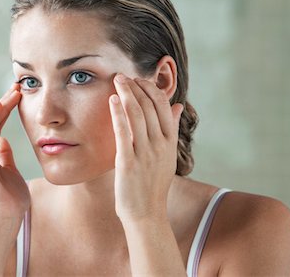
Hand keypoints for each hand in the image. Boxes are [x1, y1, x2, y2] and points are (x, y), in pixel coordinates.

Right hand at [0, 83, 29, 221]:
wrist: (6, 218)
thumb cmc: (11, 199)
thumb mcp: (11, 171)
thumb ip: (5, 156)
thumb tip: (4, 141)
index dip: (7, 109)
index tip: (19, 95)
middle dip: (5, 103)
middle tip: (18, 86)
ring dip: (1, 106)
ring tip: (14, 91)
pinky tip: (1, 104)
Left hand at [109, 74, 182, 222]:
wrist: (146, 214)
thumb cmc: (153, 184)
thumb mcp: (167, 156)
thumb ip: (171, 130)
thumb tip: (178, 106)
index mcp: (169, 142)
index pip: (163, 107)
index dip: (151, 89)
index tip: (139, 79)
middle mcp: (160, 145)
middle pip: (149, 107)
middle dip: (136, 87)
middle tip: (123, 76)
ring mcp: (145, 154)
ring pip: (137, 115)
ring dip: (126, 94)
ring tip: (117, 81)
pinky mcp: (128, 163)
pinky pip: (123, 133)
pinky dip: (118, 114)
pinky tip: (112, 100)